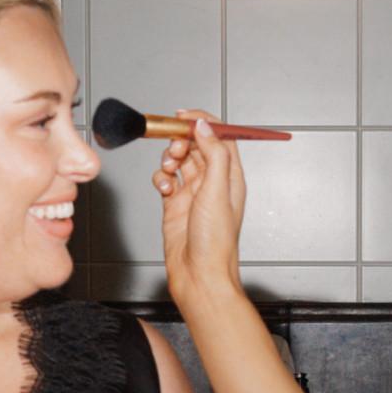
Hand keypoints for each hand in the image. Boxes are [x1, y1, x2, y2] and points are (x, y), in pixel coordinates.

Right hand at [154, 108, 246, 301]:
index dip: (203, 122)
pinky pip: (165, 179)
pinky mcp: (174, 204)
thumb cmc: (215, 244)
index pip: (220, 137)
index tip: (184, 116)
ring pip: (178, 160)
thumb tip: (205, 126)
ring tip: (169, 169)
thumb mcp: (218, 191)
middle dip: (181, 140)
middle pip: (196, 145)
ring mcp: (193, 193)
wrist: (198, 275)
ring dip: (169, 158)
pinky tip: (164, 189)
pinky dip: (160, 179)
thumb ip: (213, 154)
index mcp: (231, 177)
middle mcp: (213, 183)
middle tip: (173, 147)